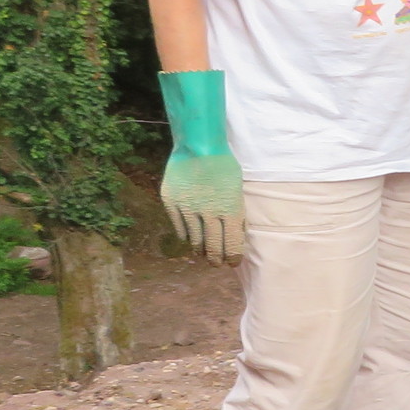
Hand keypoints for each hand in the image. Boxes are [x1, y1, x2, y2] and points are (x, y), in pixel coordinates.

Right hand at [158, 70, 244, 262]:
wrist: (198, 145)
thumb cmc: (223, 165)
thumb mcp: (237, 189)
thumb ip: (237, 213)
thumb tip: (238, 236)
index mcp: (231, 210)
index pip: (232, 244)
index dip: (233, 257)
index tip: (232, 263)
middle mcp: (210, 213)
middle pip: (213, 247)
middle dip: (216, 260)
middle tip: (216, 264)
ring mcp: (188, 209)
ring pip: (195, 240)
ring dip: (200, 250)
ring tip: (202, 254)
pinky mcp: (172, 203)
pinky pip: (179, 228)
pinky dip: (186, 236)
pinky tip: (189, 240)